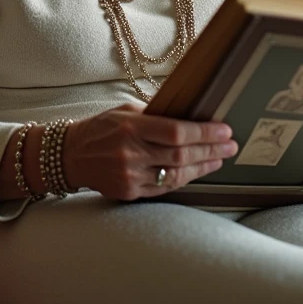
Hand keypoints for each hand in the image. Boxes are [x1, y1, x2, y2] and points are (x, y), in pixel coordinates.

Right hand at [62, 102, 238, 199]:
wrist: (72, 155)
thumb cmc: (102, 128)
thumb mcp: (126, 112)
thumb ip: (155, 115)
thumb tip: (190, 116)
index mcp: (131, 127)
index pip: (176, 132)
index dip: (204, 133)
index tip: (224, 131)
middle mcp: (131, 153)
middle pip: (181, 155)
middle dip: (211, 150)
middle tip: (230, 146)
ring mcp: (130, 176)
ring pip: (176, 175)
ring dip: (202, 167)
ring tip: (219, 159)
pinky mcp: (129, 192)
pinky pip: (164, 187)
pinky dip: (183, 179)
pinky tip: (196, 172)